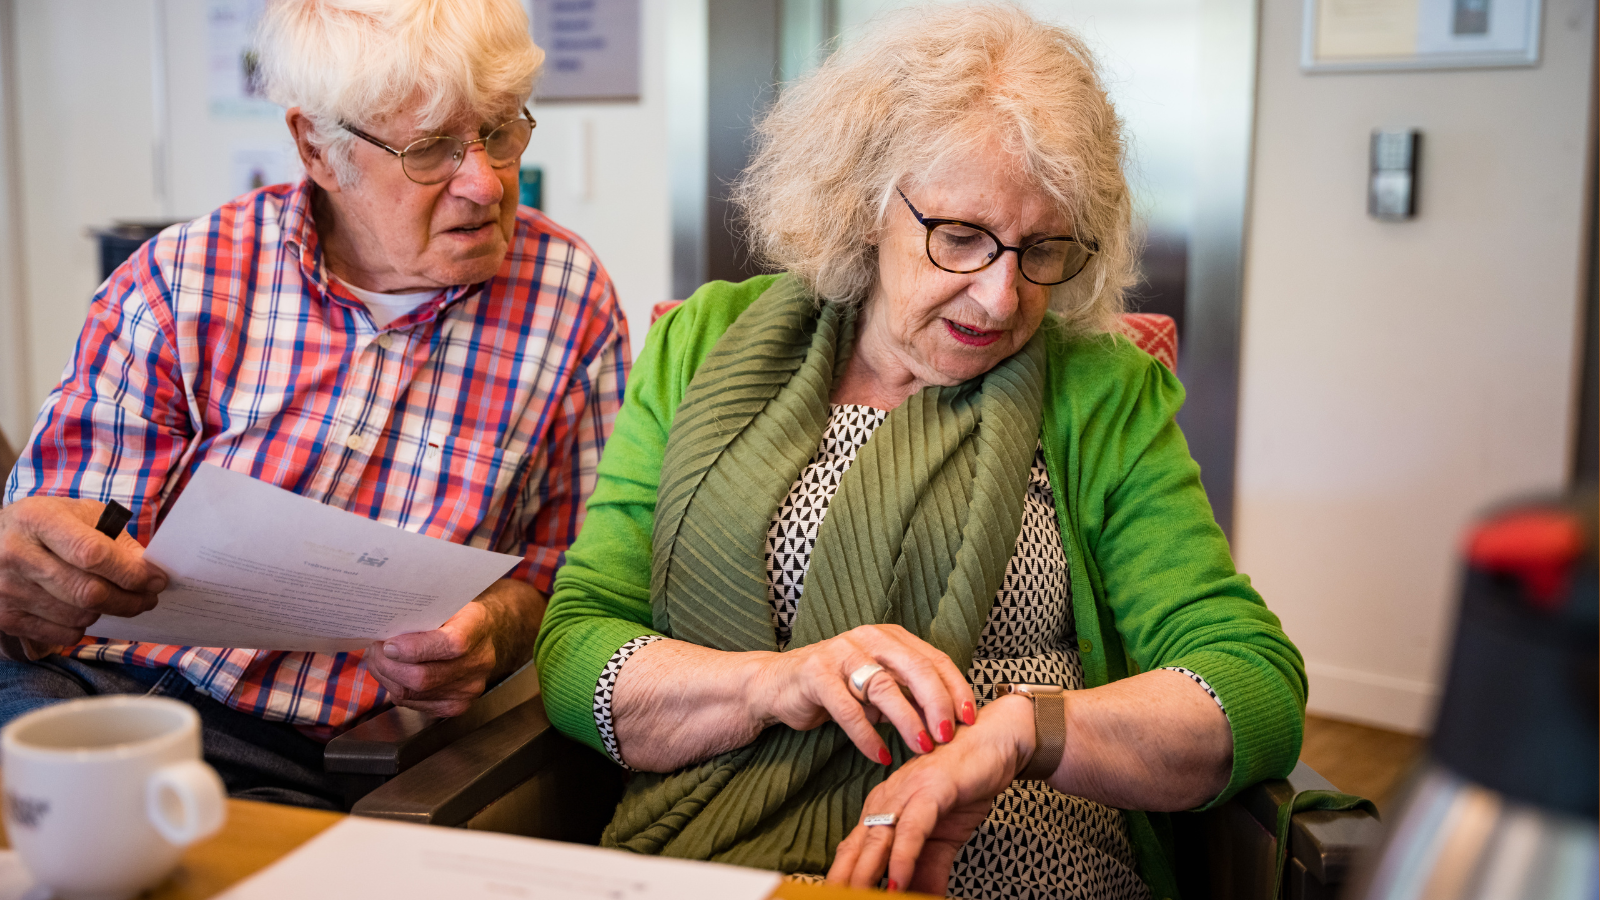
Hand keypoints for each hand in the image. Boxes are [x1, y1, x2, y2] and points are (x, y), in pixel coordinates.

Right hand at [0, 496, 166, 645]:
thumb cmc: (46, 525)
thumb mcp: (80, 514)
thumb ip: (116, 541)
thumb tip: (149, 574)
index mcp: (38, 520)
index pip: (93, 554)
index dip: (131, 572)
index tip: (157, 580)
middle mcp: (16, 554)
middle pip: (89, 592)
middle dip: (130, 600)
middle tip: (148, 598)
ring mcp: (7, 589)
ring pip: (79, 617)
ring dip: (107, 612)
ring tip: (114, 598)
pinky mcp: (5, 616)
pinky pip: (62, 635)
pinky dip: (83, 627)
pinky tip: (83, 609)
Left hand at [366, 578, 544, 715]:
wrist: (485, 632)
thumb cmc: (456, 612)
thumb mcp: (444, 602)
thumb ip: (419, 612)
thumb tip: (382, 625)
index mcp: (478, 627)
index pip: (449, 645)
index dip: (414, 649)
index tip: (388, 644)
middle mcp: (478, 663)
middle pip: (423, 678)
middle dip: (388, 666)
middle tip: (374, 651)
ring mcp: (469, 689)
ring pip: (412, 694)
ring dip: (387, 678)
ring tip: (379, 660)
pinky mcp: (456, 706)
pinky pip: (413, 705)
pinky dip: (396, 689)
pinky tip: (393, 674)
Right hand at [749, 624, 977, 765]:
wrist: (778, 685)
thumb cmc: (836, 688)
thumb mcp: (878, 689)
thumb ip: (909, 698)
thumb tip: (950, 722)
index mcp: (890, 637)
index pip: (934, 659)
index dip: (956, 688)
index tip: (969, 719)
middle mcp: (868, 638)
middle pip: (915, 668)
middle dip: (937, 704)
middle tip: (948, 735)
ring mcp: (840, 653)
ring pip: (884, 687)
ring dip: (907, 720)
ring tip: (921, 747)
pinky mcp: (816, 674)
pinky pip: (848, 708)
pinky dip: (867, 736)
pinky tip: (881, 756)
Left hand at [827, 694, 1035, 893]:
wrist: (995, 742)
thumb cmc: (965, 784)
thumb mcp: (942, 838)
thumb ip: (928, 871)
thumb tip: (916, 898)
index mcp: (883, 811)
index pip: (853, 852)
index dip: (842, 878)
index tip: (837, 898)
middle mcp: (886, 801)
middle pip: (855, 850)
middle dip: (843, 881)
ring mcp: (906, 794)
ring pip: (878, 840)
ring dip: (865, 876)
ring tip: (857, 899)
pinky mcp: (931, 790)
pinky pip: (912, 829)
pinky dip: (903, 858)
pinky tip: (898, 882)